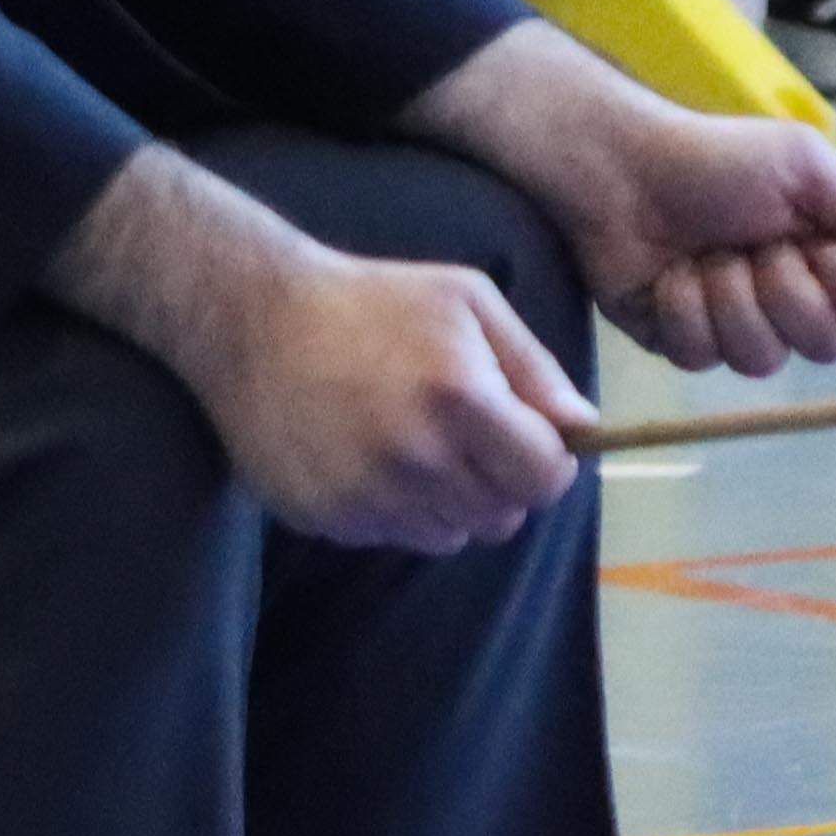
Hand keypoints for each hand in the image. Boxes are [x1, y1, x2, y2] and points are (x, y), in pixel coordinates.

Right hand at [47, 145, 590, 550]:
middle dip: (502, 482)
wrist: (254, 320)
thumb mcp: (467, 302)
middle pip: (503, 516)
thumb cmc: (373, 299)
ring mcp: (367, 496)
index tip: (533, 443)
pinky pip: (393, 536)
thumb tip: (582, 428)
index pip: (544, 478)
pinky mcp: (326, 519)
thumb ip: (534, 366)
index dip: (549, 464)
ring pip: (452, 535)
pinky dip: (397, 508)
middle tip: (470, 437)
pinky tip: (371, 455)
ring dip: (451, 500)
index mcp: (462, 398)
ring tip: (417, 443)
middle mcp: (417, 458)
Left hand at [416, 24, 835, 376]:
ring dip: (729, 297)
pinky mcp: (687, 344)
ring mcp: (740, 327)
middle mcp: (795, 300)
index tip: (830, 254)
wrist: (621, 171)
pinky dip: (684, 308)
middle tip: (755, 243)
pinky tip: (671, 275)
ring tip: (705, 253)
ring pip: (762, 359)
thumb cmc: (716, 159)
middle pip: (826, 345)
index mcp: (833, 256)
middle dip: (785, 290)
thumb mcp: (801, 165)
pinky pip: (702, 357)